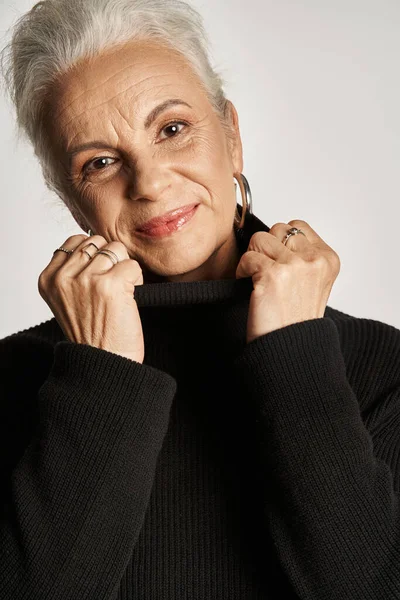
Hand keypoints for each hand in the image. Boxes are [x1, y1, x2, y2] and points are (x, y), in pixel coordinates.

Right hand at [38, 234, 144, 362]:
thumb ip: (72, 271)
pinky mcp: (111, 284)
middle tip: (111, 286)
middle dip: (109, 259)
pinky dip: (138, 278)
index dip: (93, 254)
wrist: (105, 364)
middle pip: (97, 241)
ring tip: (120, 292)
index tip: (98, 276)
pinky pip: (132, 264)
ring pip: (116, 249)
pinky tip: (130, 297)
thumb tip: (94, 242)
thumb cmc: (91, 334)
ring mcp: (87, 279)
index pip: (74, 241)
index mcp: (49, 279)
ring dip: (124, 269)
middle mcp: (64, 277)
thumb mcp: (67, 300)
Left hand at [236, 219, 340, 343]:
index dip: (280, 242)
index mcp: (328, 259)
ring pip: (260, 239)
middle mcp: (315, 259)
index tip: (277, 262)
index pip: (298, 226)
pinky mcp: (274, 274)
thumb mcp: (313, 283)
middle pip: (278, 229)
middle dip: (266, 248)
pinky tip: (250, 287)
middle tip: (264, 271)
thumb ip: (303, 257)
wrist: (290, 350)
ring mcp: (296, 265)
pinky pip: (247, 257)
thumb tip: (278, 236)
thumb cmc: (295, 320)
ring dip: (253, 257)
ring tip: (256, 278)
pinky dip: (242, 271)